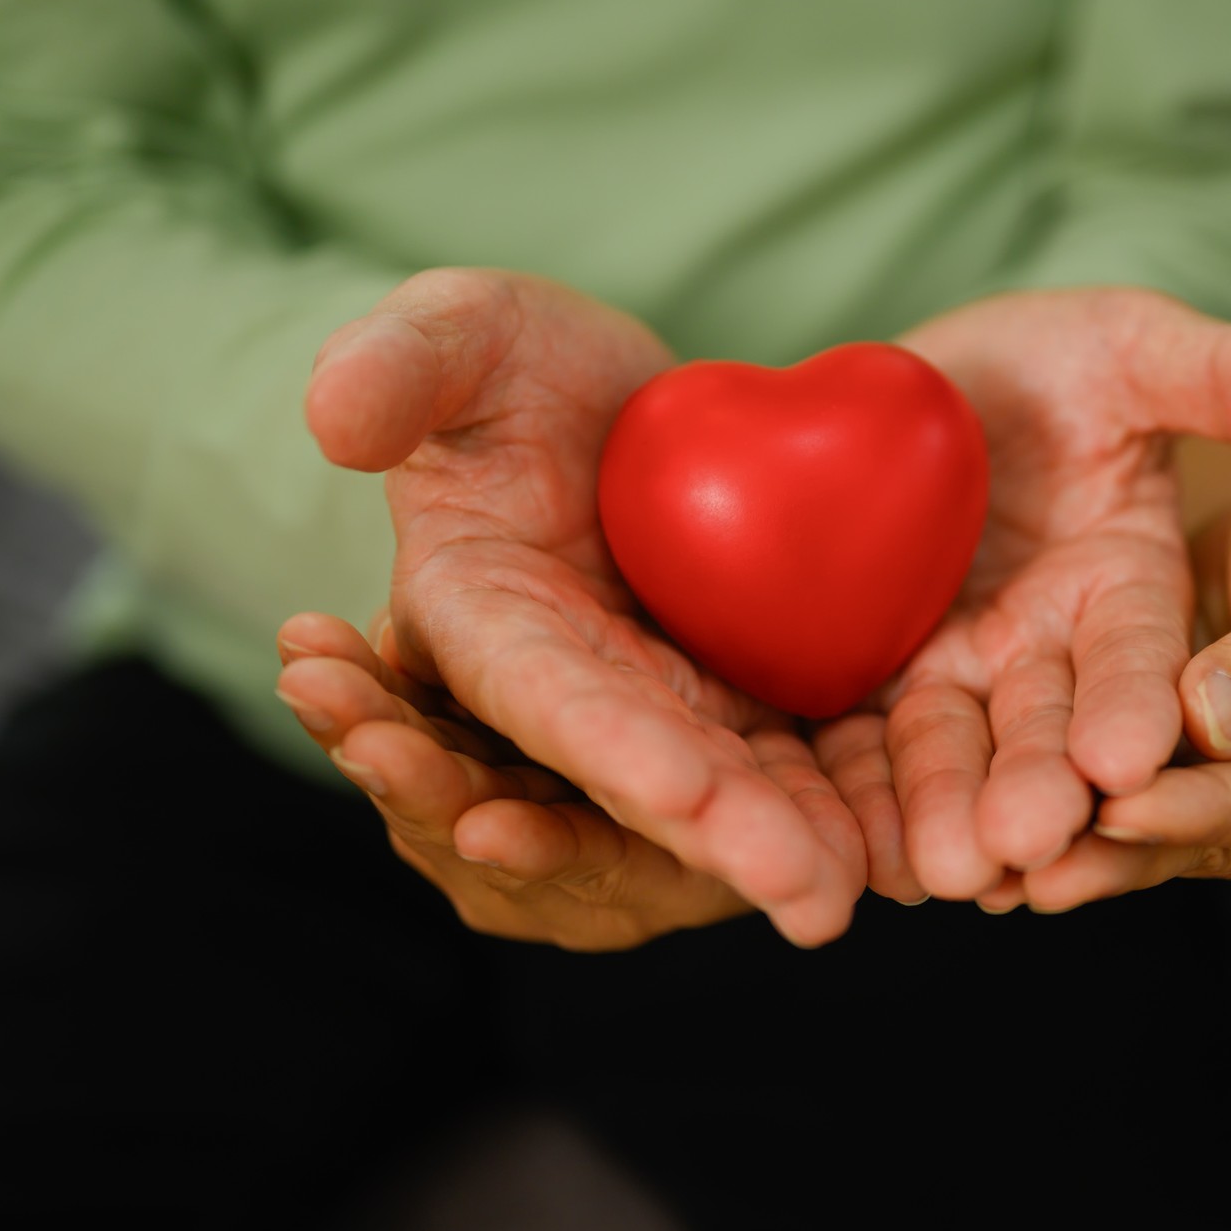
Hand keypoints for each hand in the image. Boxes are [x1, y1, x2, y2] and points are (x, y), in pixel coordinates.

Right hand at [305, 269, 864, 945]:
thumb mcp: (466, 331)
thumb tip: (333, 420)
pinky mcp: (739, 706)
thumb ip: (401, 360)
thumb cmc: (519, 366)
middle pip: (643, 780)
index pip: (541, 694)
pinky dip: (836, 808)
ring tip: (856, 890)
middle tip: (808, 899)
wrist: (621, 408)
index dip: (606, 745)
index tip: (680, 790)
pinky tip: (896, 846)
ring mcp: (662, 709)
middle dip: (719, 843)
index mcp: (482, 620)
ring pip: (722, 797)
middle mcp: (569, 692)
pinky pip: (790, 767)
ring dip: (785, 851)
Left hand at [814, 289, 1230, 899]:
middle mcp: (1053, 650)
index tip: (1129, 758)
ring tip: (940, 872)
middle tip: (1024, 846)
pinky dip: (864, 797)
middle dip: (1041, 790)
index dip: (1137, 705)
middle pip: (1050, 731)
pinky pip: (868, 745)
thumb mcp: (1138, 352)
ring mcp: (963, 672)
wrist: (932, 383)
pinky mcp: (878, 681)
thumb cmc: (1058, 358)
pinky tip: (852, 855)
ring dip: (952, 814)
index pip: (1146, 660)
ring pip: (959, 753)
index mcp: (1130, 588)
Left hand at [1005, 456, 1230, 908]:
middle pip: (1187, 839)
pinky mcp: (1159, 772)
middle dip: (1100, 850)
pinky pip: (1094, 785)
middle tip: (1019, 865)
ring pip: (1128, 827)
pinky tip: (956, 810)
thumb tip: (1208, 723)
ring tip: (970, 863)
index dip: (1192, 808)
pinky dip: (1035, 788)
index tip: (1120, 802)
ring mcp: (1220, 808)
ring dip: (1052, 840)